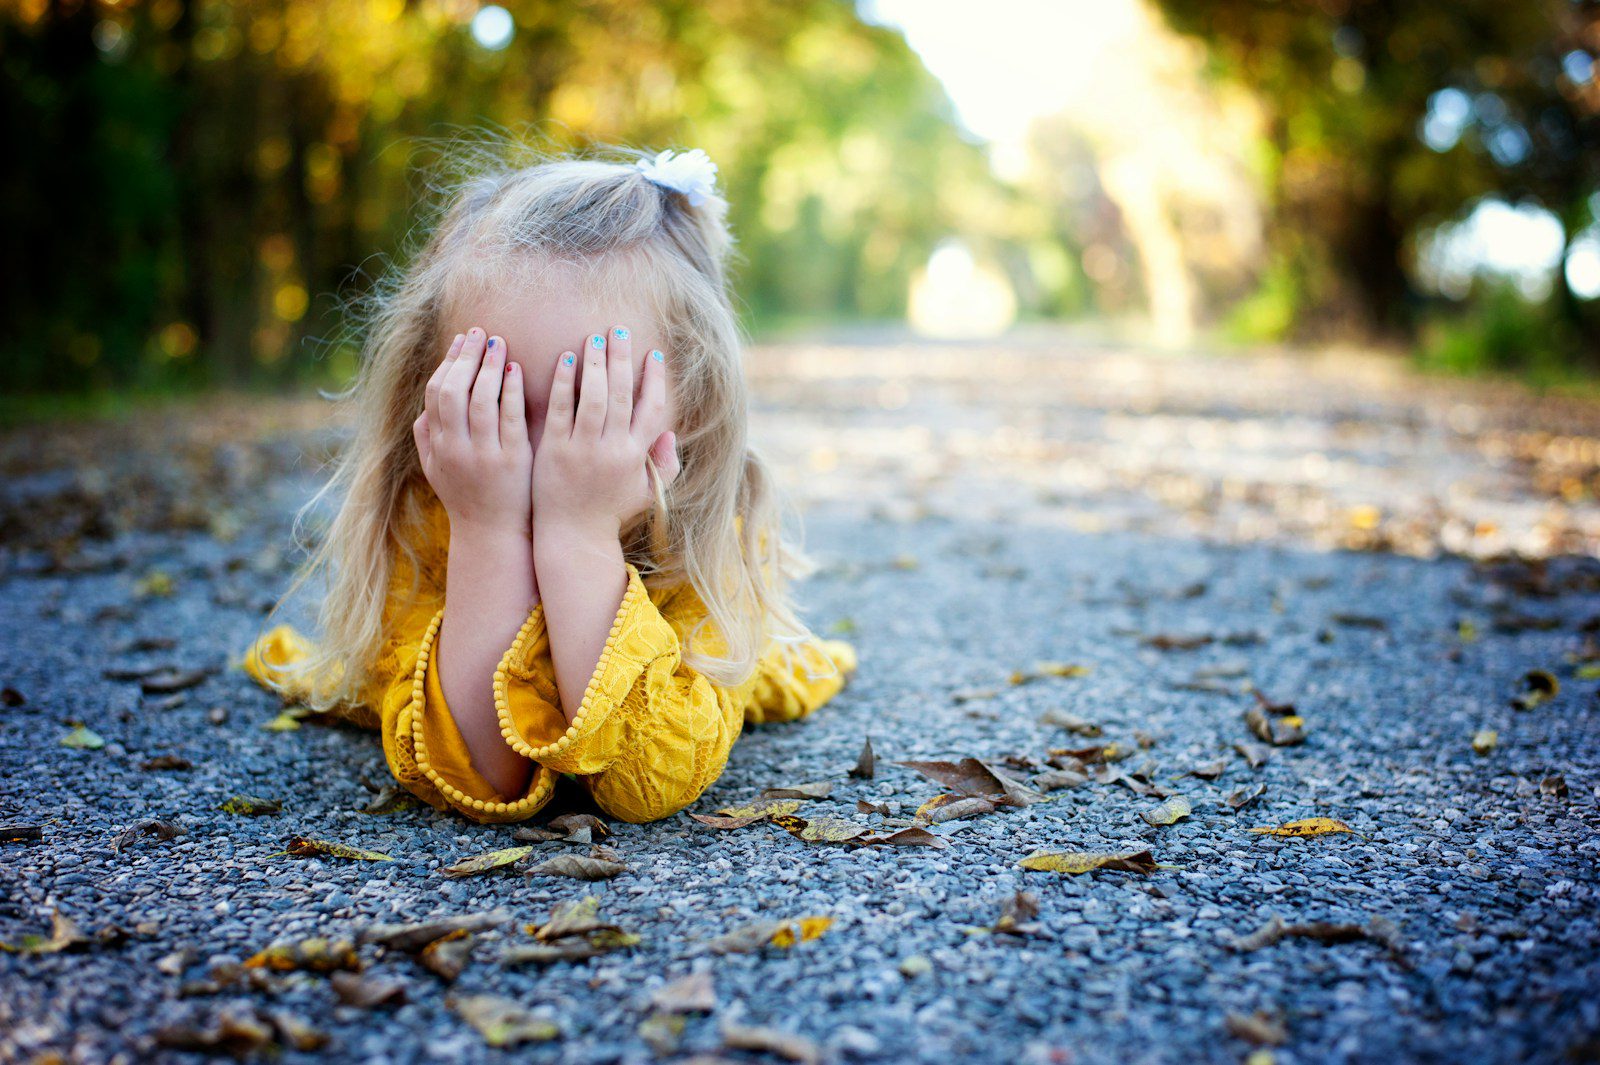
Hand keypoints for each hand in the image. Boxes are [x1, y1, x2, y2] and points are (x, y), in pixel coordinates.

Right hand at [413, 328, 532, 537]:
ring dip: (489, 367)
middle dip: (467, 357)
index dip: (448, 363)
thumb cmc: (467, 497)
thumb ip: (426, 438)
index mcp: (438, 446)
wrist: (493, 535)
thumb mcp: (435, 470)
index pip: (436, 394)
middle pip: (455, 391)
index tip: (461, 340)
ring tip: (499, 344)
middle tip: (481, 332)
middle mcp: (456, 449)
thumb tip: (422, 408)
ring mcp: (484, 456)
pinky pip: (510, 419)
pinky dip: (511, 392)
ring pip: (481, 401)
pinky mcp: (512, 461)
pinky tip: (517, 371)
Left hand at [533, 325, 679, 540]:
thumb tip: (670, 434)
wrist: (572, 536)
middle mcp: (613, 450)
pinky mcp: (555, 450)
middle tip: (619, 329)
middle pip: (624, 395)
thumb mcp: (646, 493)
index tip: (653, 353)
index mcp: (636, 456)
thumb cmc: (609, 512)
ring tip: (595, 338)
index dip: (655, 380)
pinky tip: (565, 359)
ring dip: (597, 364)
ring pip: (595, 398)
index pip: (652, 409)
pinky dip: (565, 383)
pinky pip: (561, 409)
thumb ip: (663, 465)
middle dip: (623, 358)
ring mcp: (583, 449)